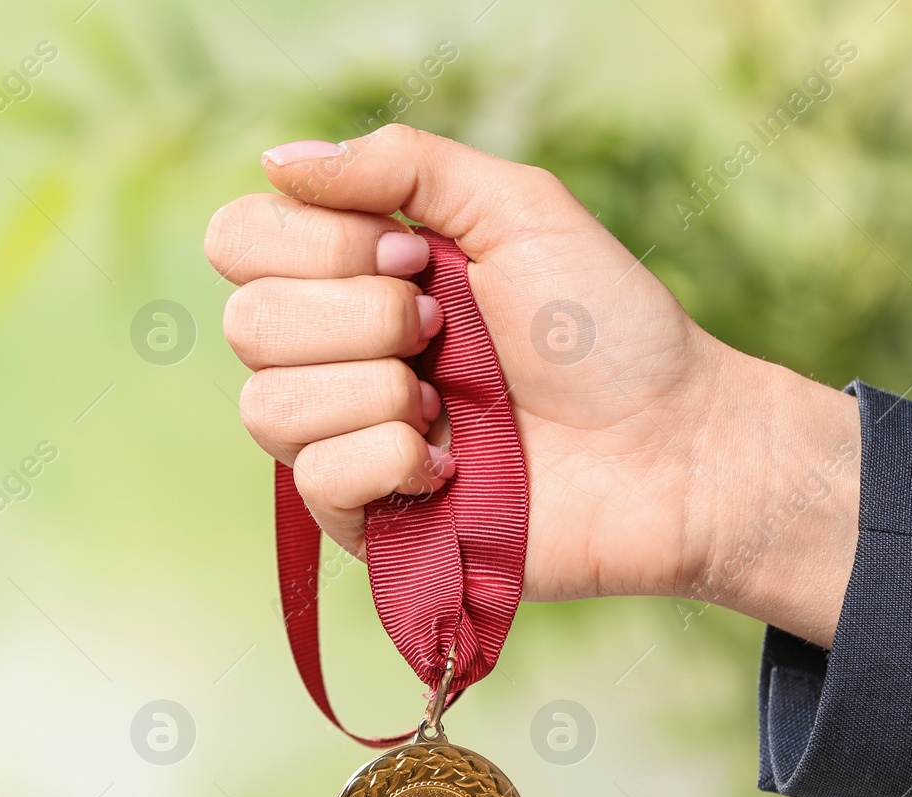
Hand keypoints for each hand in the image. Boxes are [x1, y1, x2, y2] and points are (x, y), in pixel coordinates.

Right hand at [204, 124, 859, 646]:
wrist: (671, 447)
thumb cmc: (607, 329)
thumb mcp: (516, 207)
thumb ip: (401, 164)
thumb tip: (279, 161)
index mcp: (355, 274)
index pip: (240, 240)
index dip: (316, 242)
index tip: (417, 253)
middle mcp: (334, 354)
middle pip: (248, 322)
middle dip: (362, 316)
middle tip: (448, 329)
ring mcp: (344, 440)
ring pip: (267, 407)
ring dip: (378, 391)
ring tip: (453, 404)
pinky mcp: (366, 520)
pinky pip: (313, 482)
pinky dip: (390, 462)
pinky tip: (451, 465)